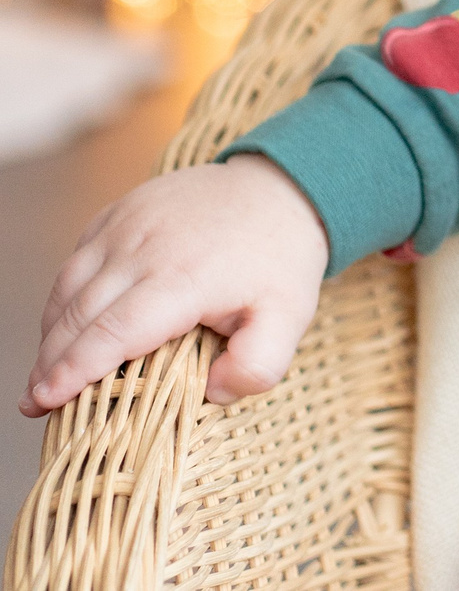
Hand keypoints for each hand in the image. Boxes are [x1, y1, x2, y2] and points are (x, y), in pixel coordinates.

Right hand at [21, 155, 330, 416]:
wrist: (283, 187)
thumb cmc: (281, 260)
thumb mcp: (291, 317)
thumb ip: (259, 364)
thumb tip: (211, 393)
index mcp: (185, 278)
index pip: (114, 331)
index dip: (75, 369)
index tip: (44, 402)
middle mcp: (146, 247)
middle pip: (81, 313)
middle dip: (51, 363)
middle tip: (34, 403)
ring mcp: (128, 223)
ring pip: (70, 284)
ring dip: (52, 331)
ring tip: (43, 374)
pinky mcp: (120, 210)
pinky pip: (78, 258)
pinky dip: (63, 295)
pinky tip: (63, 325)